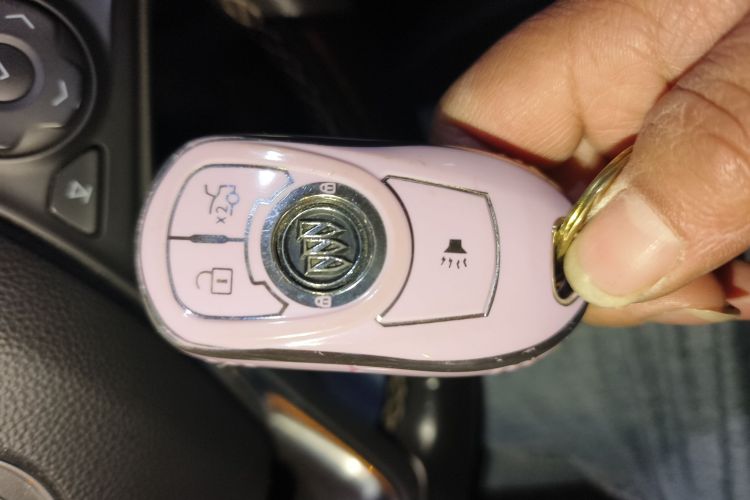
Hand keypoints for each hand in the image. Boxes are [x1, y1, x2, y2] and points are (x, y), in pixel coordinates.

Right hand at [434, 0, 749, 325]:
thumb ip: (708, 147)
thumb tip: (605, 266)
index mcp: (605, 44)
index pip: (473, 130)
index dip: (479, 212)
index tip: (555, 284)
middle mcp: (623, 92)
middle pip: (546, 206)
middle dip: (611, 270)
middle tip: (704, 285)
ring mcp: (670, 134)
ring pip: (621, 239)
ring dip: (683, 282)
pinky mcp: (713, 166)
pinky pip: (684, 241)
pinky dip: (724, 276)